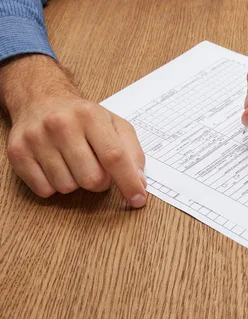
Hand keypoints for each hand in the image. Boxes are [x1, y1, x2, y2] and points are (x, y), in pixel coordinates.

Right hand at [1, 55, 146, 206]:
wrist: (41, 100)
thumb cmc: (84, 118)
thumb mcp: (115, 125)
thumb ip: (132, 153)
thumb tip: (139, 184)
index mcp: (90, 115)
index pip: (114, 156)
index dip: (128, 182)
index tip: (138, 200)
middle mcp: (61, 124)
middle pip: (91, 179)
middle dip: (101, 182)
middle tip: (97, 168)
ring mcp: (36, 138)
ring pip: (67, 187)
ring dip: (76, 183)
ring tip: (74, 163)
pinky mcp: (17, 152)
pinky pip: (44, 190)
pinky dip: (54, 186)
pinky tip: (56, 166)